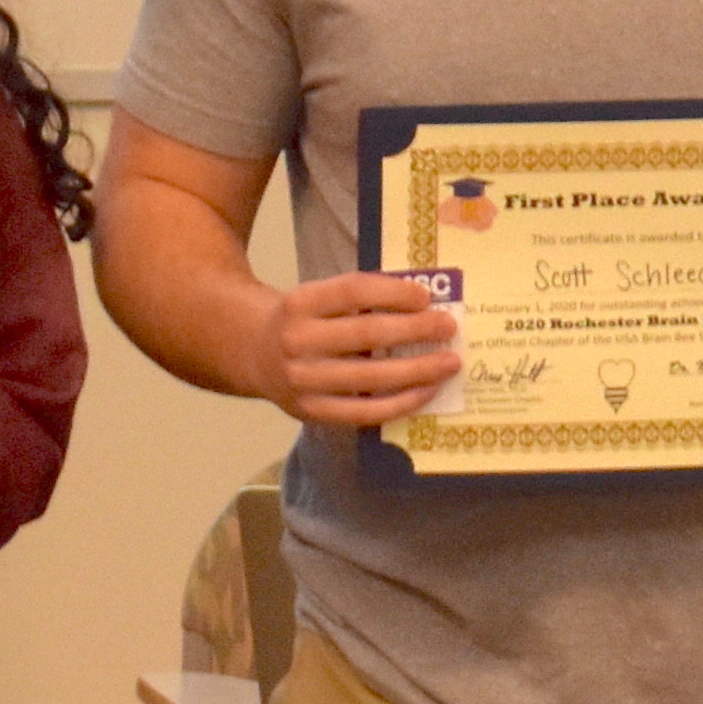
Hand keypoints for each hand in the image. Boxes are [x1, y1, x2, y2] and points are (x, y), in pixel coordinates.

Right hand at [257, 270, 463, 431]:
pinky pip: (366, 412)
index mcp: (300, 302)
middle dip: (415, 330)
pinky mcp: (312, 412)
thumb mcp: (317, 298)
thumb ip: (357, 300)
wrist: (253, 354)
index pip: (352, 291)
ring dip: (418, 370)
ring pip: (371, 378)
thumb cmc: (303, 321)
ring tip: (449, 363)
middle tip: (448, 328)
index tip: (425, 296)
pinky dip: (401, 402)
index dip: (392, 293)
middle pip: (367, 335)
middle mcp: (297, 341)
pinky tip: (426, 391)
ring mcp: (303, 381)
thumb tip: (423, 307)